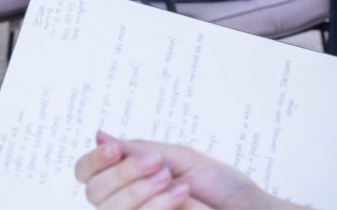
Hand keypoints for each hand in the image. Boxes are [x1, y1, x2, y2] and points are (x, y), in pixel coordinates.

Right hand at [76, 131, 284, 209]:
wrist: (249, 209)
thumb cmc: (220, 184)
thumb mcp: (178, 158)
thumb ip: (136, 150)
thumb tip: (99, 135)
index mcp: (129, 179)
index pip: (87, 174)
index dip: (93, 161)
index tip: (115, 149)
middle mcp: (127, 202)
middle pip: (94, 192)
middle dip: (125, 175)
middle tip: (160, 165)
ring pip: (111, 209)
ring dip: (141, 191)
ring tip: (176, 183)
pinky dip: (157, 206)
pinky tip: (183, 197)